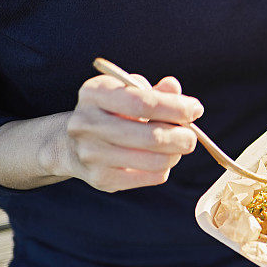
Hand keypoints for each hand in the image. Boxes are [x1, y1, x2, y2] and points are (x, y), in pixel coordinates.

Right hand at [60, 75, 202, 191]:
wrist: (71, 144)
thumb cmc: (112, 113)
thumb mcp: (127, 93)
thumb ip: (154, 92)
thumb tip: (173, 87)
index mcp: (94, 94)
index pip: (142, 102)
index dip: (175, 108)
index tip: (195, 109)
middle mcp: (87, 124)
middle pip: (150, 136)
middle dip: (182, 136)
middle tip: (192, 136)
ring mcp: (91, 154)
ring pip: (154, 160)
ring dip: (175, 154)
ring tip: (177, 147)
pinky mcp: (101, 179)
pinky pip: (150, 177)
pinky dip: (164, 169)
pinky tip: (161, 160)